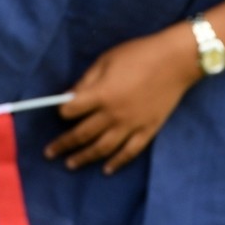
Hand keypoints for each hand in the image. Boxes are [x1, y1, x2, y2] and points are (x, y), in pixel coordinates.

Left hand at [45, 26, 200, 173]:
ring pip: (103, 148)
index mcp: (101, 94)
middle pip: (83, 133)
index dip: (63, 112)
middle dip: (64, 144)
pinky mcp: (148, 130)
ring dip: (85, 158)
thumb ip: (86, 80)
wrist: (175, 61)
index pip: (72, 110)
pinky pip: (130, 152)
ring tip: (70, 164)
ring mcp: (132, 125)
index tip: (60, 114)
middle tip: (50, 153)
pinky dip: (117, 162)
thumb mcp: (106, 60)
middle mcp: (114, 114)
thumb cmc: (138, 54)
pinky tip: (106, 170)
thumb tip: (69, 96)